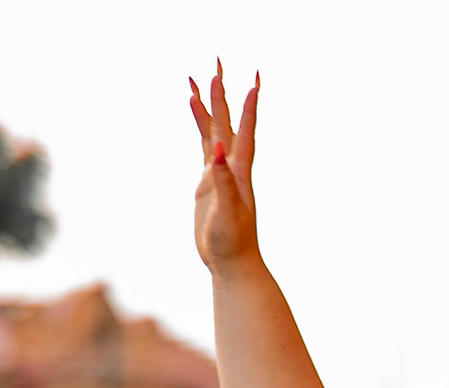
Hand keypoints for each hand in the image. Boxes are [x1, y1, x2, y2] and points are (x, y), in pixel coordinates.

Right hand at [187, 63, 259, 272]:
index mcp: (239, 172)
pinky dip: (200, 130)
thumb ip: (224, 181)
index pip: (245, 131)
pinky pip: (204, 148)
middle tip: (218, 62)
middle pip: (227, 122)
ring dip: (207, 107)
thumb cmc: (232, 242)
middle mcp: (232, 168)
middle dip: (221, 93)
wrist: (232, 263)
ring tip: (197, 81)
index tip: (251, 80)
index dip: (247, 107)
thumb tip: (219, 153)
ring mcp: (220, 174)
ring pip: (213, 132)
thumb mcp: (228, 211)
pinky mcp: (209, 183)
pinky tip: (197, 118)